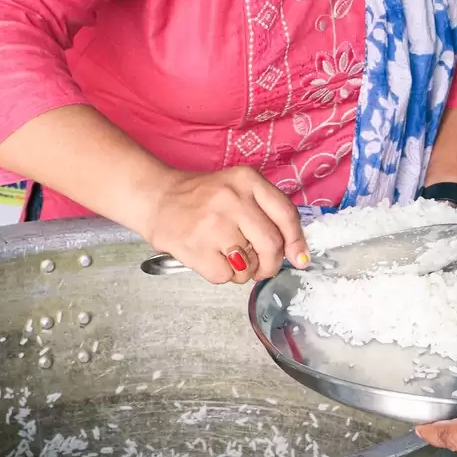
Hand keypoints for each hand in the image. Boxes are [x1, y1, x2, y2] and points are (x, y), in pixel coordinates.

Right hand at [141, 167, 307, 284]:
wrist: (156, 197)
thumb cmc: (201, 197)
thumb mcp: (238, 188)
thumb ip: (268, 212)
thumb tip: (296, 253)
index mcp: (247, 180)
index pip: (286, 214)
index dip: (297, 242)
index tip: (299, 259)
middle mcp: (232, 199)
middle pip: (271, 245)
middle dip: (270, 264)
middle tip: (262, 267)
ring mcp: (213, 224)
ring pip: (249, 265)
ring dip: (244, 271)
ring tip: (229, 256)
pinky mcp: (195, 247)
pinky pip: (225, 276)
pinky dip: (222, 274)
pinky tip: (211, 258)